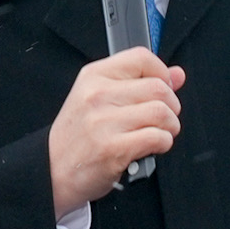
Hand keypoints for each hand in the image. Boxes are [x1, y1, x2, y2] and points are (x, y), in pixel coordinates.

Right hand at [50, 48, 184, 216]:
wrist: (52, 170)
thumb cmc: (77, 136)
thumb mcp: (97, 98)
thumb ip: (138, 83)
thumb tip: (177, 75)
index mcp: (94, 76)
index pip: (141, 58)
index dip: (162, 72)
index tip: (165, 87)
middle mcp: (98, 95)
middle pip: (158, 87)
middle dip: (171, 105)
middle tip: (163, 118)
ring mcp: (104, 122)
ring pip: (162, 112)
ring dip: (170, 126)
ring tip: (159, 132)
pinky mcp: (113, 149)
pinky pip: (158, 137)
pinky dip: (163, 143)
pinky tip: (152, 146)